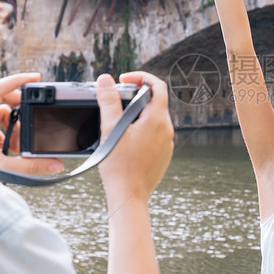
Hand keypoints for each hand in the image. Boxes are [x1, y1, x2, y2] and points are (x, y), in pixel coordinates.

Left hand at [0, 73, 63, 175]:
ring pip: (0, 117)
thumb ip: (28, 166)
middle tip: (30, 124)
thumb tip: (55, 164)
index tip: (36, 78)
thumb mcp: (0, 165)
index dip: (18, 80)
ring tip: (17, 146)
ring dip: (13, 129)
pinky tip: (7, 151)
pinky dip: (5, 137)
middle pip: (3, 102)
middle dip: (20, 113)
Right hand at [96, 71, 173, 204]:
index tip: (124, 80)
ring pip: (154, 118)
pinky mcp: (164, 154)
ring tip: (118, 123)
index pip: (157, 85)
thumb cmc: (119, 165)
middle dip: (136, 96)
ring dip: (138, 114)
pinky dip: (142, 130)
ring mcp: (167, 143)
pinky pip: (155, 134)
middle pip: (155, 102)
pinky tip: (126, 140)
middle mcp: (167, 129)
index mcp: (157, 119)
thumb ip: (109, 101)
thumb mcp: (110, 129)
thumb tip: (106, 80)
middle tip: (116, 101)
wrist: (129, 196)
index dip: (141, 77)